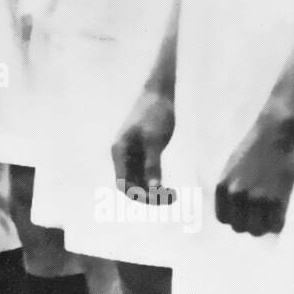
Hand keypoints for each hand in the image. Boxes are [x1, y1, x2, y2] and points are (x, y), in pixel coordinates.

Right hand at [111, 87, 176, 205]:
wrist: (158, 95)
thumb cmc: (155, 113)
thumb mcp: (154, 140)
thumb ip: (153, 164)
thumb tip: (154, 188)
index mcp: (119, 151)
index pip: (123, 184)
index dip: (139, 196)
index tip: (159, 198)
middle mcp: (122, 156)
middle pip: (130, 186)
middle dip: (149, 196)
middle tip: (172, 198)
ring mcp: (131, 155)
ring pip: (138, 183)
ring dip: (153, 192)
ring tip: (174, 196)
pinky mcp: (142, 153)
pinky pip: (145, 175)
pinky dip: (156, 184)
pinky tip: (170, 188)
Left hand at [214, 111, 293, 235]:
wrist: (275, 133)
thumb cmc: (254, 147)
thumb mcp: (231, 168)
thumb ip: (231, 189)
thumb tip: (235, 209)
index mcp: (222, 187)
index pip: (223, 218)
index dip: (236, 217)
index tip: (246, 214)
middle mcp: (236, 196)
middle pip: (240, 227)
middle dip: (250, 223)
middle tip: (261, 215)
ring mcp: (257, 199)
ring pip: (258, 230)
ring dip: (265, 226)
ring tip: (271, 215)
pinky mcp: (277, 199)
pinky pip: (276, 225)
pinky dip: (278, 223)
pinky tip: (281, 214)